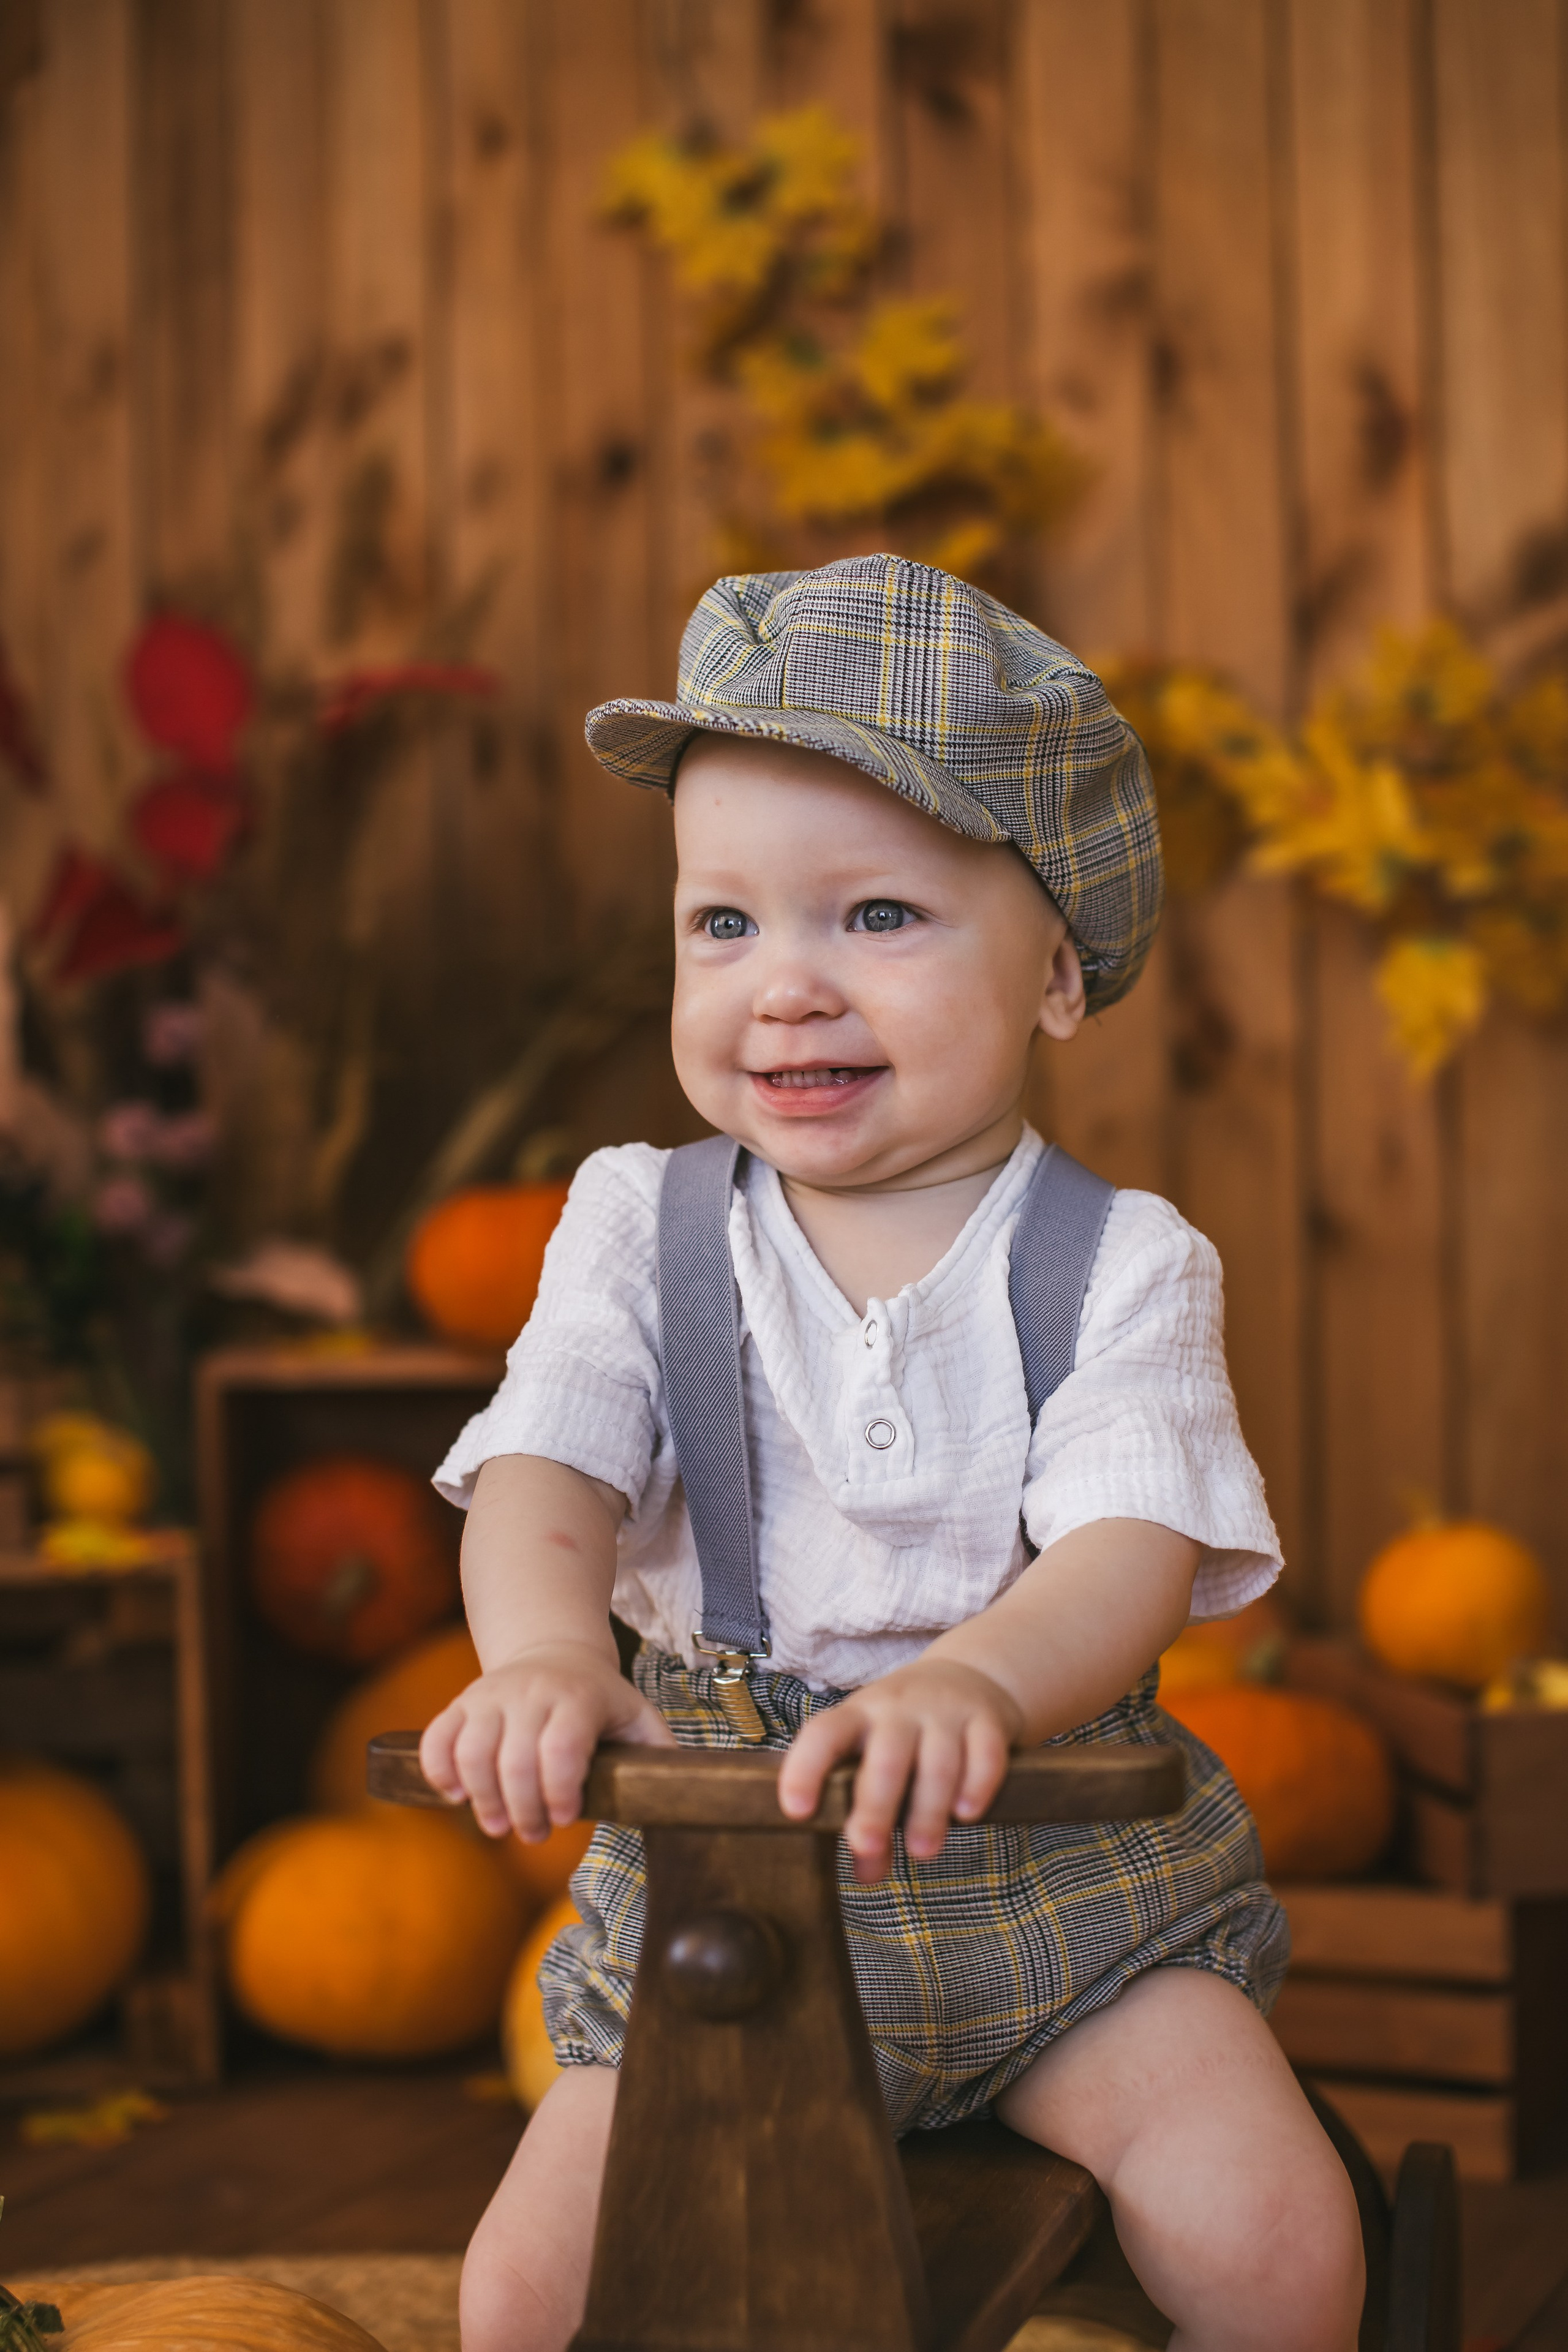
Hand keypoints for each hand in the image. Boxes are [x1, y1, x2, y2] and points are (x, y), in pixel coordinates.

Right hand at [419, 1639, 674, 1841]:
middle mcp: (530, 1693)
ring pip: (472, 1752)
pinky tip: (457, 1796)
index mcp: (578, 1698)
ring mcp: (490, 1696)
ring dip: (481, 1799)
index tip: (567, 1818)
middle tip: (534, 1834)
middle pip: (515, 1759)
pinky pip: (437, 1739)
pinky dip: (440, 1772)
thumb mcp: (635, 1714)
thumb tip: (685, 1791)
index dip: (560, 1790)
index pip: (562, 1747)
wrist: (553, 1651)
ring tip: (498, 1825)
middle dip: (523, 1809)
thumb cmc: (599, 1698)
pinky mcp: (460, 1704)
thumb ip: (658, 1750)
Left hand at [775, 1657, 1021, 1883]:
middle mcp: (899, 1709)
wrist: (969, 1678)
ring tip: (922, 1851)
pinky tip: (965, 1814)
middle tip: (867, 1847)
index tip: (797, 1812)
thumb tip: (867, 1874)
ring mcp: (945, 1710)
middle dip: (875, 1805)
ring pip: (938, 1760)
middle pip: (885, 1757)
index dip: (806, 1770)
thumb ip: (869, 1814)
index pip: (823, 1735)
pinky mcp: (987, 1719)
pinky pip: (986, 1753)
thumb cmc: (907, 1732)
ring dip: (928, 1809)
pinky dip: (977, 1786)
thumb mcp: (877, 1757)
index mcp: (859, 1716)